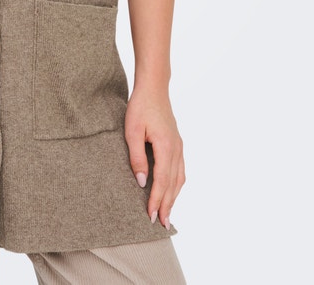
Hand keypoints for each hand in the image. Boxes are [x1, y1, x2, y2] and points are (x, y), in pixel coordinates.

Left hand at [125, 87, 184, 229]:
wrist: (154, 88)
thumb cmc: (140, 107)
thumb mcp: (132, 131)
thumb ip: (137, 157)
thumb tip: (141, 182)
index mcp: (166, 146)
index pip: (162, 181)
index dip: (156, 200)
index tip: (150, 216)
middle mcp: (176, 149)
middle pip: (173, 184)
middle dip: (167, 205)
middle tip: (161, 224)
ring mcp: (179, 146)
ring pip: (179, 178)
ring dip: (173, 197)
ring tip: (167, 214)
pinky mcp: (177, 143)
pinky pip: (180, 169)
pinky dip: (176, 185)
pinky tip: (172, 191)